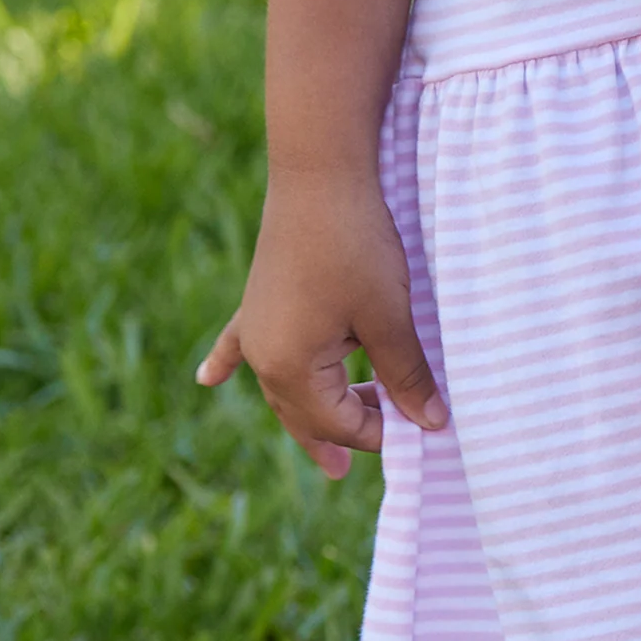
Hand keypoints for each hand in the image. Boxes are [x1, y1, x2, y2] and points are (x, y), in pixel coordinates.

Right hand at [201, 162, 449, 479]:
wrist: (319, 177)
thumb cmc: (356, 247)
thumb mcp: (389, 315)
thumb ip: (407, 375)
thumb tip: (432, 424)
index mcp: (290, 368)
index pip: (340, 421)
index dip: (382, 430)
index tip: (421, 429)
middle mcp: (263, 356)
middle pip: (306, 413)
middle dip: (342, 434)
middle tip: (364, 464)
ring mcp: (256, 328)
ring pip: (283, 388)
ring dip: (309, 414)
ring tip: (325, 453)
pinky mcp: (258, 300)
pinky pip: (240, 343)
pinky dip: (228, 362)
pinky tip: (208, 379)